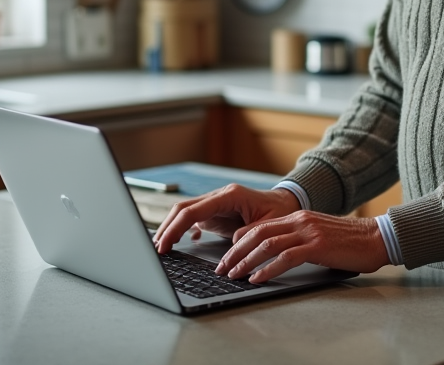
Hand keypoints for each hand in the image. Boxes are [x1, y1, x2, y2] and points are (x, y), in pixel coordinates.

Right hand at [153, 184, 299, 252]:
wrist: (286, 203)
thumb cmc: (279, 212)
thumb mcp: (269, 224)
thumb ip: (251, 232)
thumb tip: (234, 243)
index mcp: (230, 195)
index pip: (194, 210)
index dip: (176, 227)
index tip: (165, 243)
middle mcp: (219, 196)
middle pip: (183, 208)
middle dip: (167, 227)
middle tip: (156, 248)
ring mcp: (215, 203)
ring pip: (184, 212)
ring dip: (171, 227)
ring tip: (161, 246)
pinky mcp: (215, 212)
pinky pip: (192, 218)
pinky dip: (181, 228)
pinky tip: (179, 242)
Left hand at [218, 211, 389, 283]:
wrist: (377, 238)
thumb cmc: (349, 241)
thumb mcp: (318, 233)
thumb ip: (298, 238)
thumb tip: (277, 254)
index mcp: (297, 216)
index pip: (259, 225)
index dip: (239, 240)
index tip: (227, 255)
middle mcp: (299, 220)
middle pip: (256, 233)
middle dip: (234, 252)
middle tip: (221, 268)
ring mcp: (308, 232)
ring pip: (267, 244)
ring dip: (246, 261)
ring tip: (233, 275)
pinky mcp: (317, 246)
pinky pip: (285, 257)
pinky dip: (267, 269)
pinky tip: (257, 279)